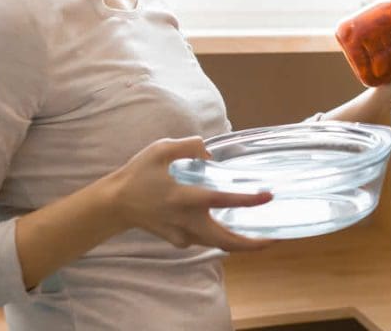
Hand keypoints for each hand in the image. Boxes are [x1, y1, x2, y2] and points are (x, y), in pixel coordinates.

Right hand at [105, 136, 274, 251]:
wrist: (115, 204)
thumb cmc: (138, 174)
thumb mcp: (161, 149)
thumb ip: (190, 146)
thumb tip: (212, 150)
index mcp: (184, 197)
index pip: (221, 201)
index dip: (246, 200)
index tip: (267, 196)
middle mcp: (186, 220)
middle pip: (225, 241)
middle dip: (252, 245)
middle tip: (275, 239)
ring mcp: (182, 234)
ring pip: (217, 244)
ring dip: (240, 243)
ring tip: (262, 234)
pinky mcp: (178, 240)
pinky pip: (205, 240)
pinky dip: (221, 236)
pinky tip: (232, 226)